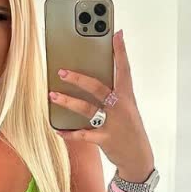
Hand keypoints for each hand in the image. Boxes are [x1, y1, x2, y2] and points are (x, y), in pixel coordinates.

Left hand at [49, 30, 154, 179]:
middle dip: (79, 79)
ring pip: (87, 109)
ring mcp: (113, 124)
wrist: (138, 157)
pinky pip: (83, 135)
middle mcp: (120, 108)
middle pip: (98, 88)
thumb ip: (112, 93)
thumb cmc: (129, 129)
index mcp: (127, 97)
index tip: (117, 33)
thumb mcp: (126, 108)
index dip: (120, 52)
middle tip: (61, 71)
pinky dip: (70, 133)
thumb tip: (90, 79)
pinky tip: (58, 129)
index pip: (124, 70)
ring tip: (52, 96)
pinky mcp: (105, 140)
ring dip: (68, 102)